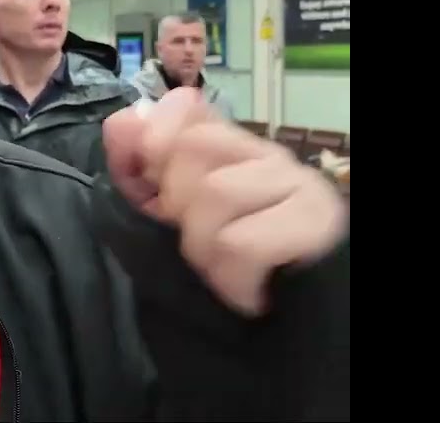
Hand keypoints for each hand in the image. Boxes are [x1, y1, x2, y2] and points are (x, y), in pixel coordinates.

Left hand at [103, 88, 347, 315]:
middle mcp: (268, 157)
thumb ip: (143, 176)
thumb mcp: (174, 225)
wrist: (299, 331)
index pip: (185, 108)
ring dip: (204, 252)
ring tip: (229, 274)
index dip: (155, 139)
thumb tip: (123, 119)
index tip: (153, 186)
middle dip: (177, 209)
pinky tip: (249, 293)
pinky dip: (232, 279)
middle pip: (191, 148)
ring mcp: (298, 185)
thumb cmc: (232, 276)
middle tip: (203, 247)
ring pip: (215, 194)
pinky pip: (241, 243)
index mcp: (232, 152)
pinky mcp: (316, 223)